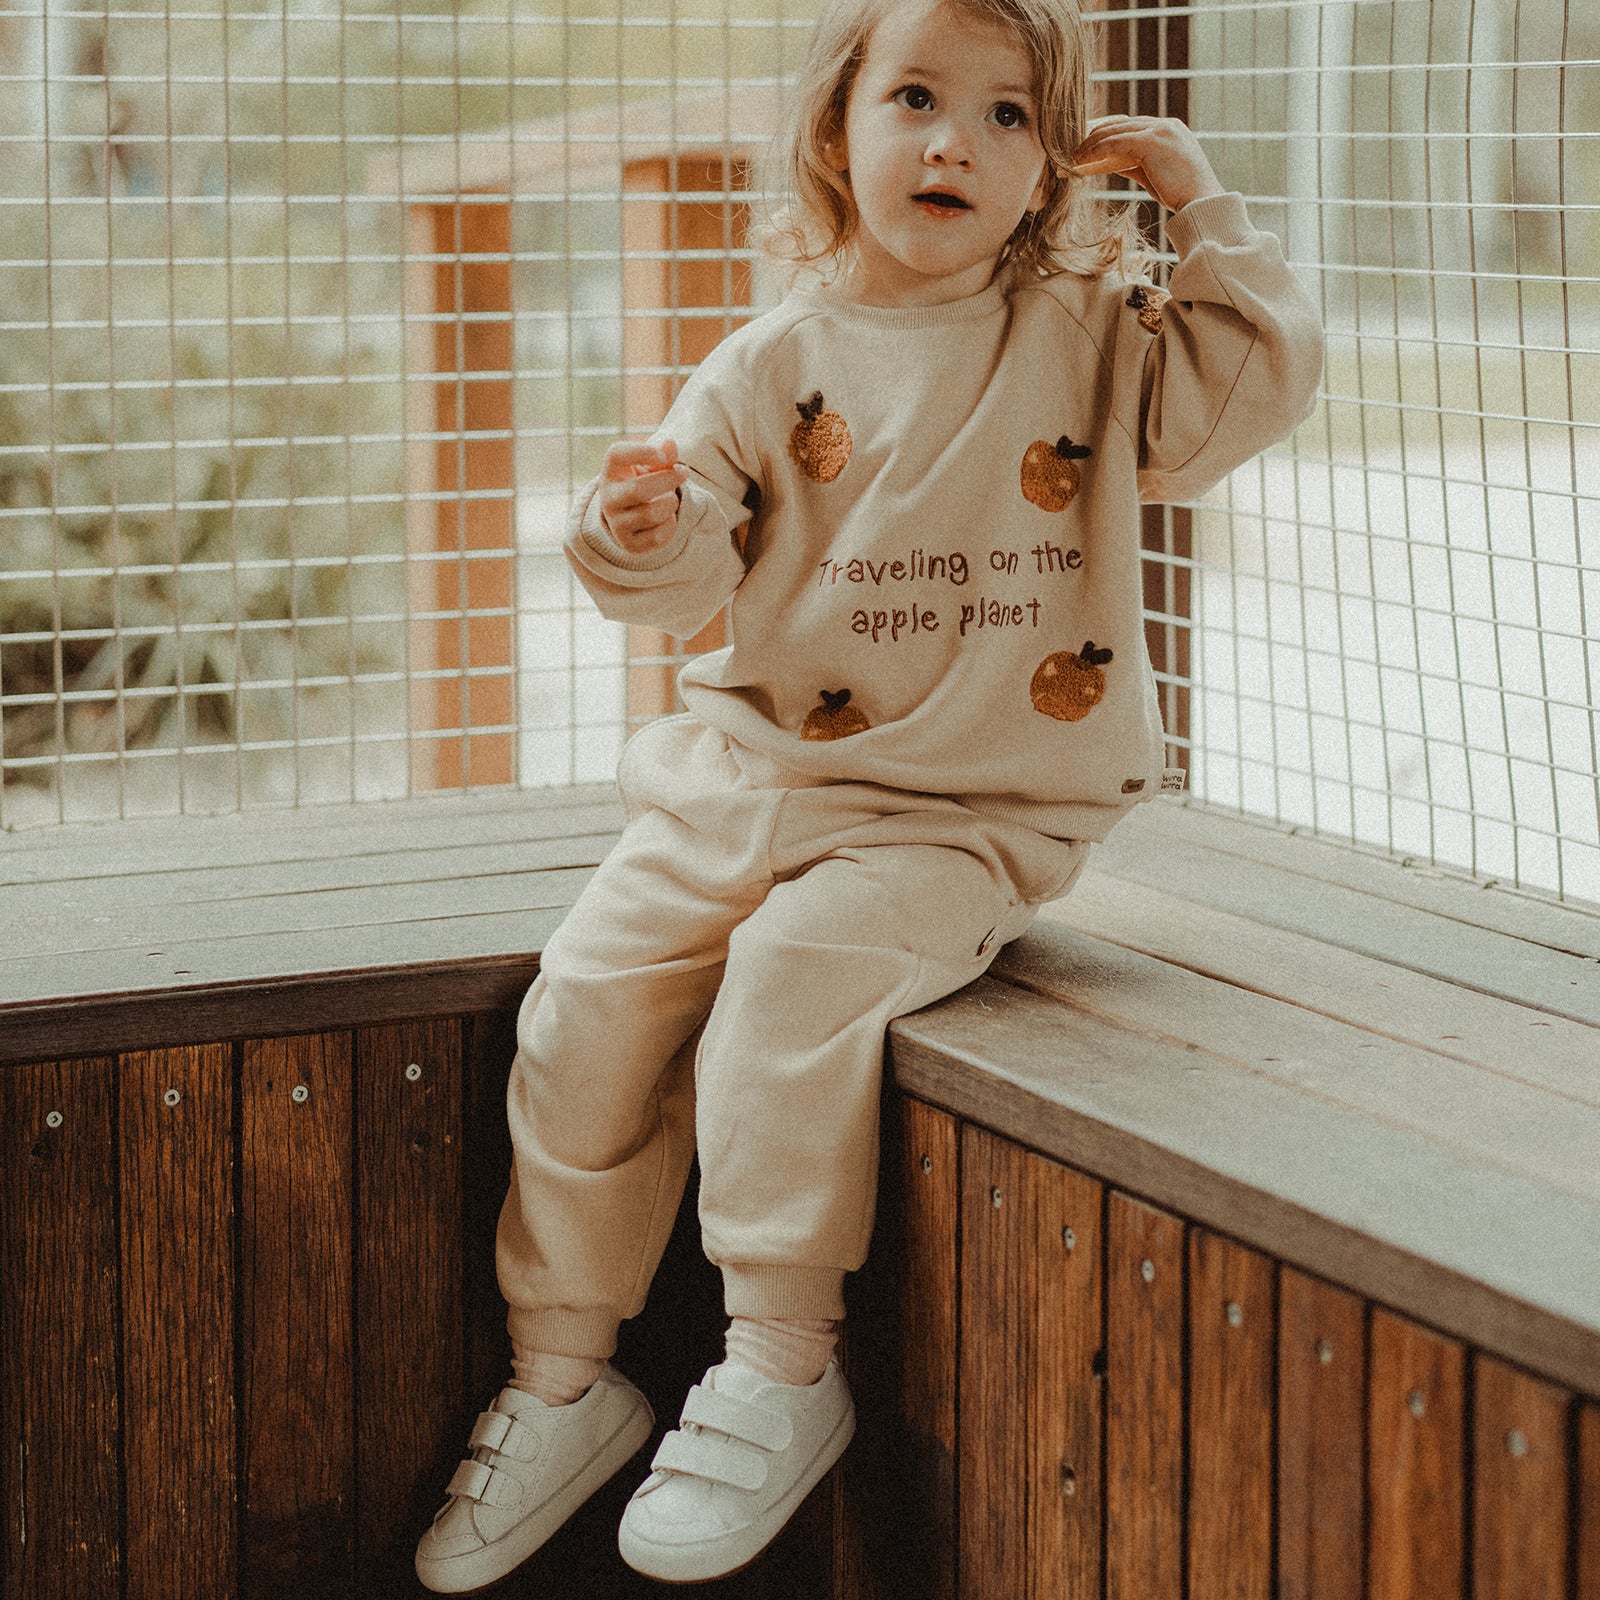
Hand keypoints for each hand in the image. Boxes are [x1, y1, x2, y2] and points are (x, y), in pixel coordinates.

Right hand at [598, 439, 688, 552]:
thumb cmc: (643, 481)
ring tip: (672, 499)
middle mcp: (608, 499)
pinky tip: (668, 518)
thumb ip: (663, 456)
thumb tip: (671, 444)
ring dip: (671, 503)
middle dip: (668, 480)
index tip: (664, 456)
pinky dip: (671, 524)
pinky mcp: (630, 545)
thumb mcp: (650, 466)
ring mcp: (617, 524)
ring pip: (651, 514)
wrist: (632, 515)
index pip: (616, 454)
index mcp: (610, 472)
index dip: (642, 452)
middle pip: (637, 490)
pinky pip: (659, 536)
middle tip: (683, 472)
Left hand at [1068, 116, 1224, 212]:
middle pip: (1121, 124)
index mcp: (1169, 129)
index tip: (1092, 144)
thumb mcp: (1156, 174)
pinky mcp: (1150, 142)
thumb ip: (1136, 164)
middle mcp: (1164, 125)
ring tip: (1074, 156)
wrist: (1200, 200)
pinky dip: (1096, 151)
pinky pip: (1114, 143)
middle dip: (1097, 135)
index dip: (1110, 133)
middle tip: (1078, 148)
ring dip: (1092, 143)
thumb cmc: (1181, 193)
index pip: (1133, 125)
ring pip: (1115, 131)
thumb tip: (1115, 163)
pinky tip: (1081, 161)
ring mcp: (1158, 130)